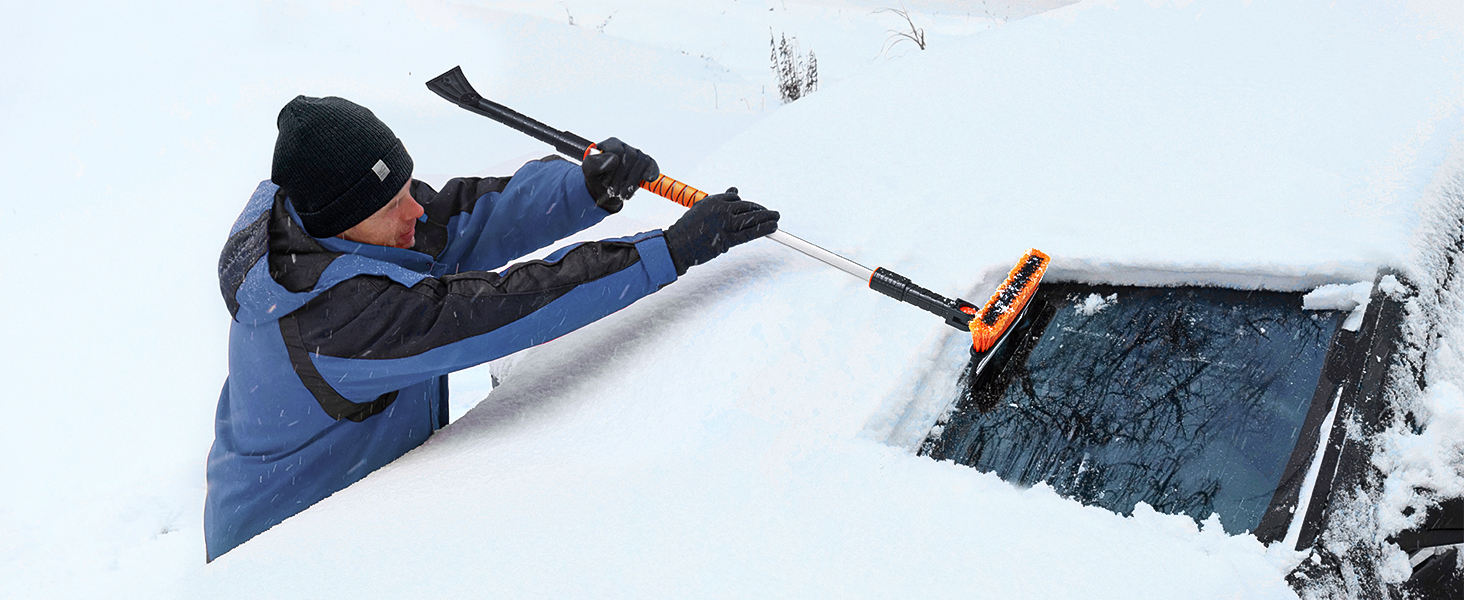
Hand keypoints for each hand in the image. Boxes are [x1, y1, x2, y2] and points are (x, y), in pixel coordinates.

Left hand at [582, 137, 658, 212]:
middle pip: (630, 157)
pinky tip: (647, 179)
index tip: (606, 183)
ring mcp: (637, 155)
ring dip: (632, 181)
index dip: (613, 169)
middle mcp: (625, 147)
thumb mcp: (589, 170)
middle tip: (614, 192)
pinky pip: (652, 165)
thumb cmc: (596, 176)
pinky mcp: (647, 164)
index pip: (618, 150)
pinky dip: (652, 172)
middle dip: (622, 178)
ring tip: (623, 194)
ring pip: (642, 162)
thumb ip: (596, 163)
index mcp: (611, 144)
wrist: (604, 190)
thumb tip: (614, 159)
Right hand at [663, 187, 779, 275]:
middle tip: (771, 213)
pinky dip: (764, 229)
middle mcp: (721, 209)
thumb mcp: (701, 208)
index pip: (736, 198)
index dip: (747, 204)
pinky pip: (750, 233)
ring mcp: (725, 223)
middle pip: (747, 206)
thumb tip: (735, 190)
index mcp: (714, 200)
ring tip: (776, 218)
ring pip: (752, 217)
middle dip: (761, 210)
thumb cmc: (687, 229)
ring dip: (768, 217)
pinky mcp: (728, 238)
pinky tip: (773, 228)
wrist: (677, 245)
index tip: (753, 209)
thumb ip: (719, 200)